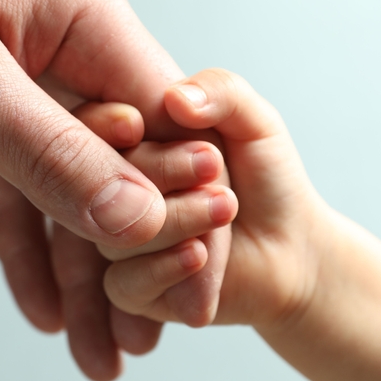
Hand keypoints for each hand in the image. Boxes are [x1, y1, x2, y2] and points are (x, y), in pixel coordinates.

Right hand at [103, 69, 330, 329]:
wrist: (291, 245)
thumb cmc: (265, 178)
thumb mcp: (253, 120)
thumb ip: (220, 92)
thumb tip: (177, 98)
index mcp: (129, 141)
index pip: (89, 126)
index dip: (107, 126)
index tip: (136, 126)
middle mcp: (112, 189)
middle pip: (98, 181)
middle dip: (159, 172)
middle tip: (213, 168)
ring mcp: (115, 239)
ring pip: (112, 235)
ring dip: (176, 220)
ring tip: (224, 209)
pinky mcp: (130, 288)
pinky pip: (123, 284)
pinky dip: (165, 267)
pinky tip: (199, 254)